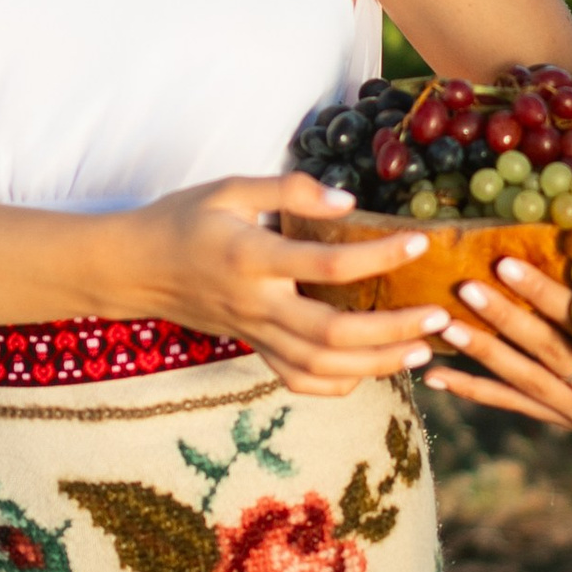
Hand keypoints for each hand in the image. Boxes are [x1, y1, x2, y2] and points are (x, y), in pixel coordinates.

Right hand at [128, 174, 452, 398]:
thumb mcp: (230, 188)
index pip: (326, 265)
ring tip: (422, 349)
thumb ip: (289, 191)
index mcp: (251, 258)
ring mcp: (254, 334)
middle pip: (332, 332)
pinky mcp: (252, 348)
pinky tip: (370, 371)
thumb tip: (348, 202)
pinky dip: (337, 383)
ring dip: (378, 363)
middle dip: (392, 329)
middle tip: (438, 317)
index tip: (418, 242)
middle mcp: (256, 304)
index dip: (377, 256)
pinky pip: (297, 380)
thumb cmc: (183, 219)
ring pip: (322, 366)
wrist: (133, 268)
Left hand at [422, 250, 571, 433]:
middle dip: (504, 319)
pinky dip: (474, 391)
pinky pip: (513, 405)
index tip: (507, 265)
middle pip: (546, 353)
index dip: (543, 294)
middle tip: (467, 289)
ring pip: (524, 381)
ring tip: (445, 326)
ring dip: (482, 354)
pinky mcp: (561, 422)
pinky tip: (437, 377)